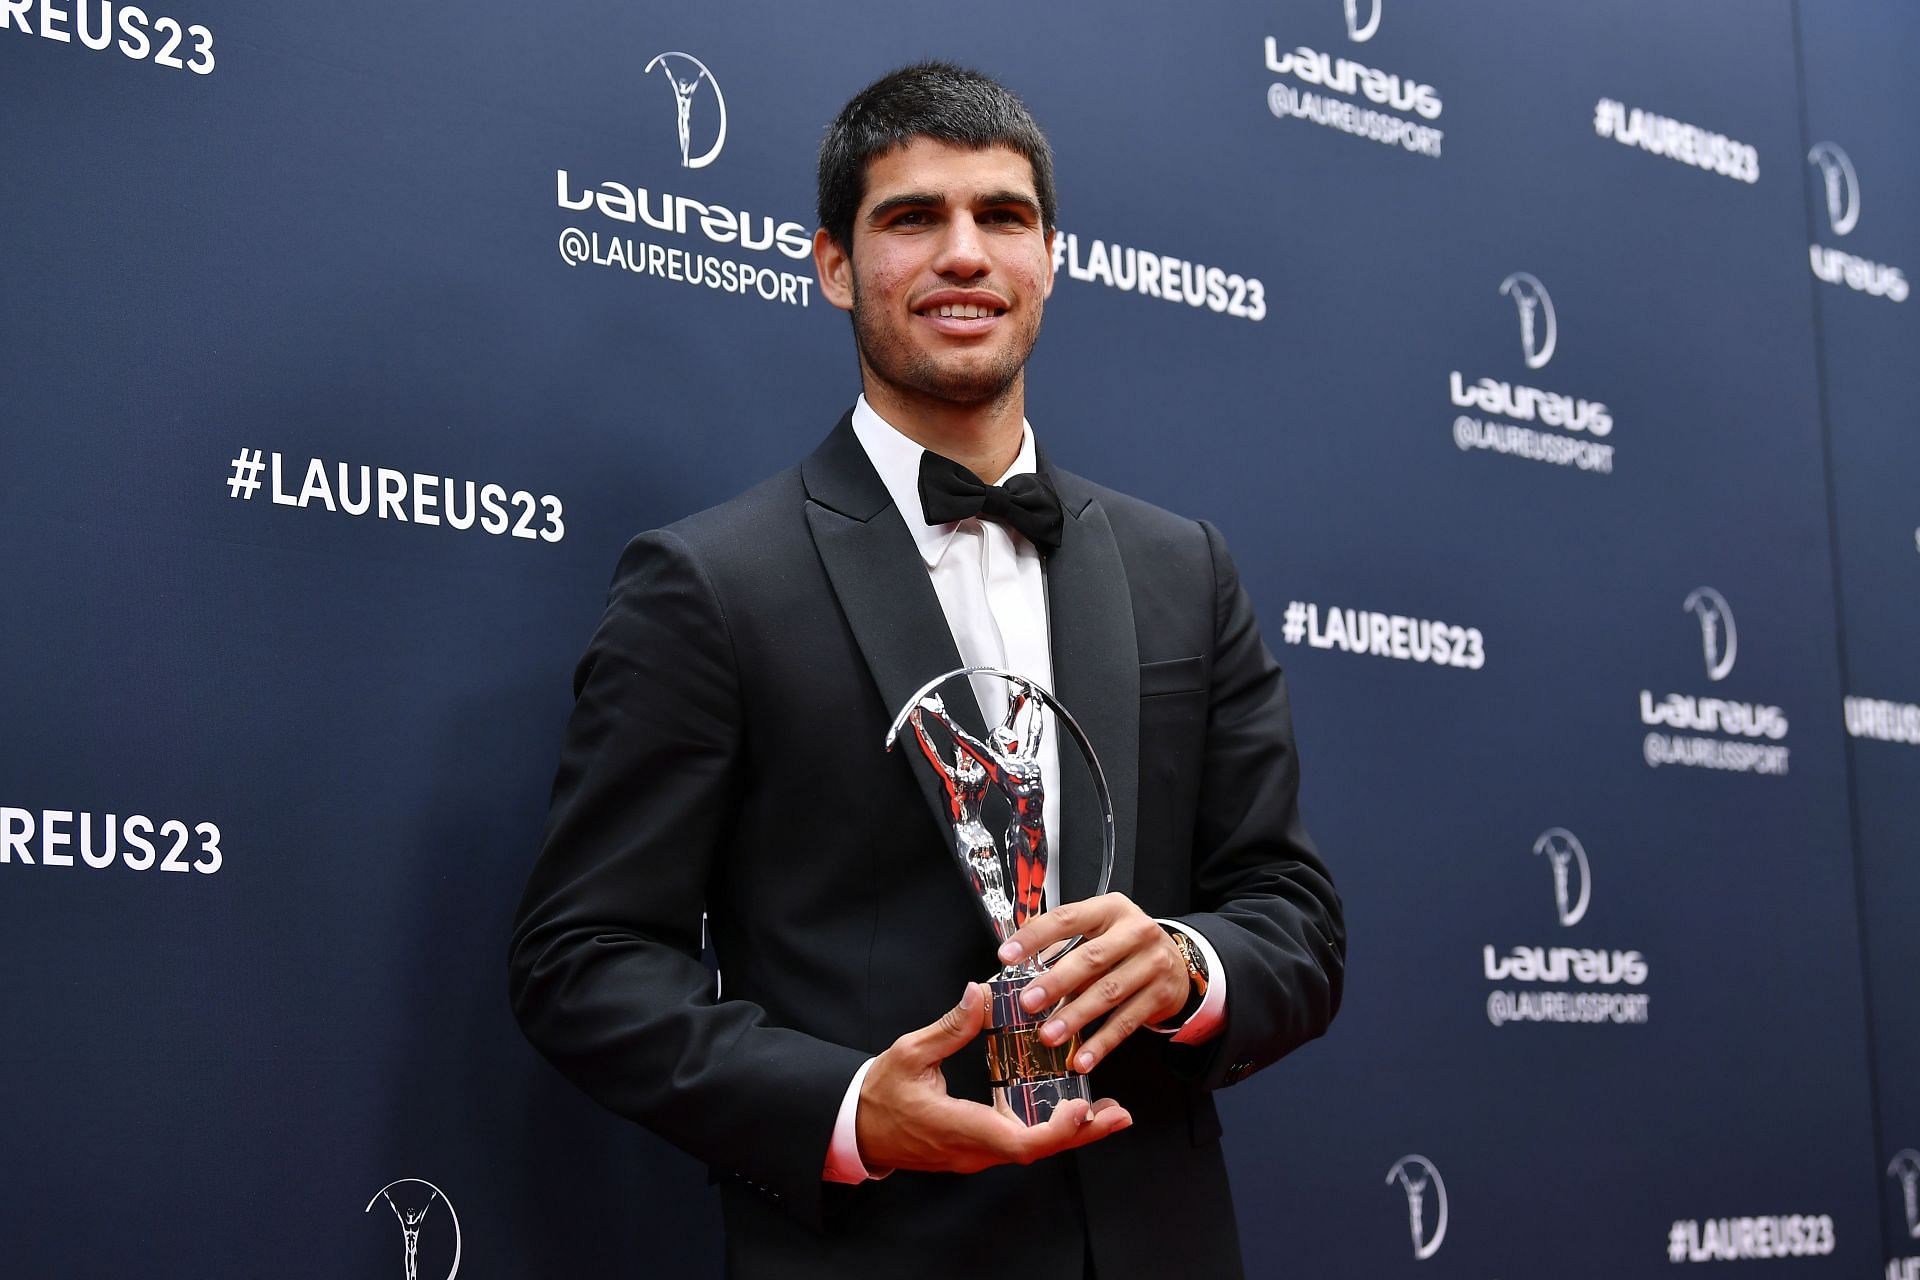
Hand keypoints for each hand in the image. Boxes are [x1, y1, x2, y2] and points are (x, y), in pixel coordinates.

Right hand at [856, 982, 1132, 1174]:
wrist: (857, 1129)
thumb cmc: (880, 1094)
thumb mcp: (909, 1052)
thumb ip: (949, 1027)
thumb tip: (979, 995)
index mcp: (958, 1127)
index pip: (1017, 1140)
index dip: (1055, 1130)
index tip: (1082, 1109)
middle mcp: (974, 1149)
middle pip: (1038, 1149)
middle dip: (1082, 1134)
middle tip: (1118, 1114)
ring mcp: (977, 1154)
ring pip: (1033, 1149)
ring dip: (1072, 1134)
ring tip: (1108, 1112)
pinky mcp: (978, 1148)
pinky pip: (1021, 1143)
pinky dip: (1051, 1131)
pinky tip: (1071, 1113)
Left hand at [997, 893, 1190, 1073]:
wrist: (1177, 962)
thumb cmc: (1124, 945)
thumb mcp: (1097, 930)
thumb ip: (1060, 943)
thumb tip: (1016, 964)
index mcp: (1110, 909)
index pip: (1067, 918)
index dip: (1035, 937)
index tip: (1006, 956)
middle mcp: (1135, 932)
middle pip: (1091, 958)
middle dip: (1056, 982)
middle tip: (1028, 1002)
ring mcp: (1153, 964)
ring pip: (1108, 993)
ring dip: (1075, 1017)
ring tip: (1049, 1035)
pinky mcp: (1161, 995)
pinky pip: (1126, 1023)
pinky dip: (1102, 1043)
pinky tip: (1082, 1058)